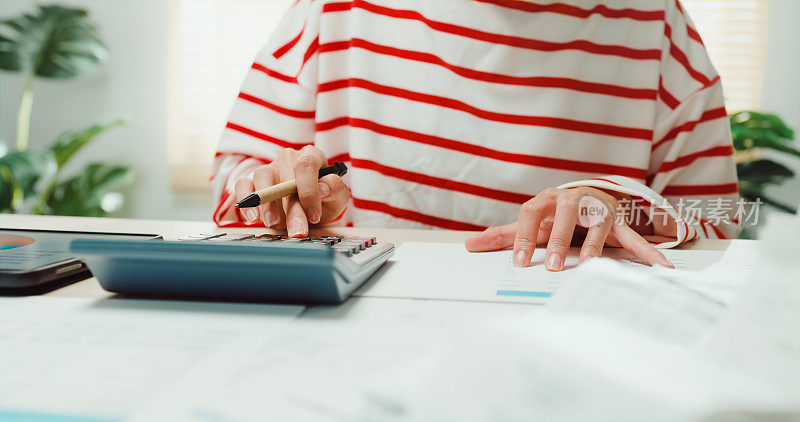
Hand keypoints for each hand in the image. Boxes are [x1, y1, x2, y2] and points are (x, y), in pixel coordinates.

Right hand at [234, 146, 348, 236]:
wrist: (308, 211)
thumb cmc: (323, 200)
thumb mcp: (337, 198)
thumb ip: (335, 190)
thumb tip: (324, 188)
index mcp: (310, 156)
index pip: (306, 164)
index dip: (309, 190)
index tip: (314, 215)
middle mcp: (288, 159)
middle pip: (285, 177)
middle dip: (292, 208)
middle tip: (298, 231)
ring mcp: (269, 169)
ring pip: (262, 177)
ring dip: (267, 203)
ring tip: (274, 223)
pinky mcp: (252, 182)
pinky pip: (242, 186)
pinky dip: (245, 201)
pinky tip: (253, 218)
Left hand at [465, 187, 673, 270]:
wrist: (588, 196)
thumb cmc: (553, 215)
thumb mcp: (529, 222)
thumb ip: (501, 235)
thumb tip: (468, 245)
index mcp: (547, 200)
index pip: (531, 213)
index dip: (523, 237)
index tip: (517, 262)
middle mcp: (573, 200)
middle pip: (566, 216)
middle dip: (560, 241)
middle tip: (553, 266)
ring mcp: (598, 210)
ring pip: (598, 224)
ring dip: (595, 245)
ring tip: (590, 266)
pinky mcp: (619, 221)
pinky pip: (634, 237)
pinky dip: (648, 251)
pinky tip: (662, 265)